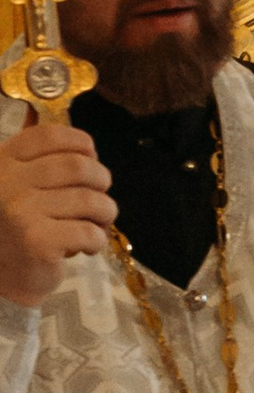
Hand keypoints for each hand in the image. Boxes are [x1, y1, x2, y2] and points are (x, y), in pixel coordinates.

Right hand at [0, 123, 116, 306]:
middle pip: (77, 167)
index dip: (81, 142)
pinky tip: (87, 247)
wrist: (1, 281)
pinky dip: (97, 240)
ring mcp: (20, 212)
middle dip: (101, 180)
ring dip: (105, 213)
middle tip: (101, 196)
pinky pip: (88, 232)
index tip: (91, 158)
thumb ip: (27, 155)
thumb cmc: (12, 230)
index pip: (48, 135)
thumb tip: (38, 111)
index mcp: (2, 162)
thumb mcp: (11, 184)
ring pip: (89, 200)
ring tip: (98, 224)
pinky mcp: (37, 241)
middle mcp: (6, 183)